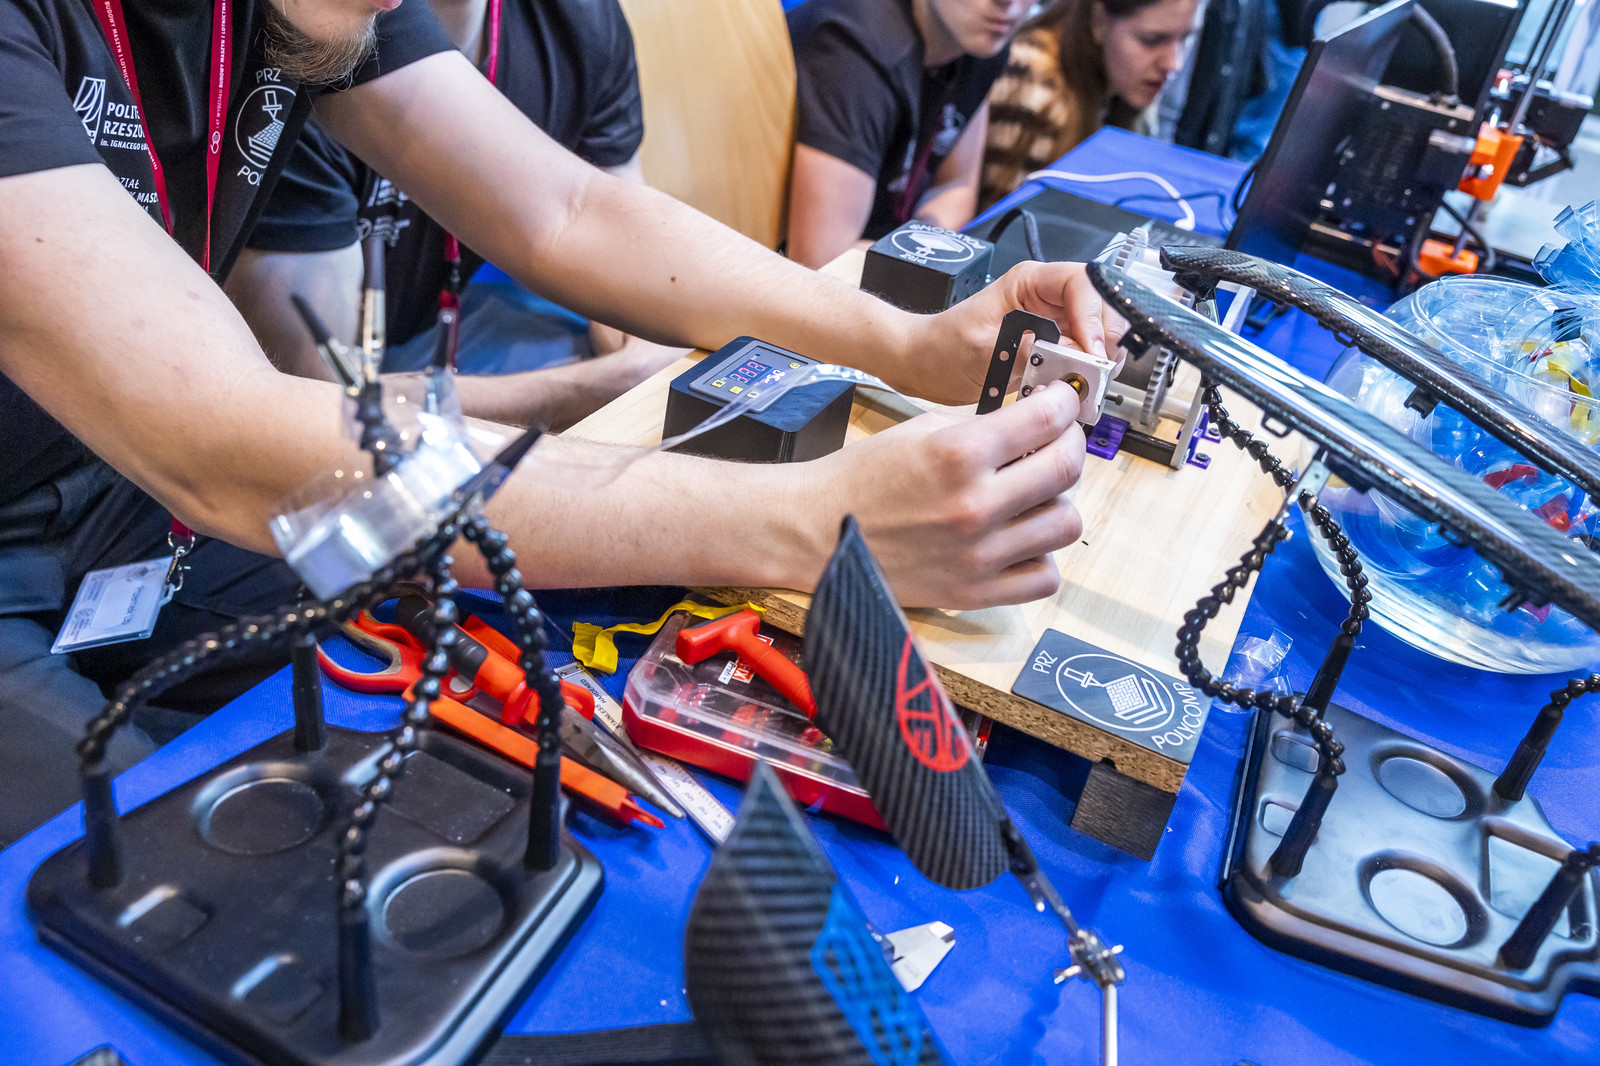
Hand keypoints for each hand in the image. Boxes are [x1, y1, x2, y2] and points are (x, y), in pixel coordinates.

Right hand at [800, 382, 1085, 608]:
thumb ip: (982, 428)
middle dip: (1070, 444)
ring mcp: (978, 554)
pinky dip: (1041, 556)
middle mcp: (974, 505)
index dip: (1064, 404)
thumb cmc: (860, 480)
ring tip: (1035, 495)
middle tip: (1059, 441)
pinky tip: (1021, 540)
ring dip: (1058, 502)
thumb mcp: (920, 431)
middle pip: (1066, 469)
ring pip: (1066, 524)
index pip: (1047, 419)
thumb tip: (1033, 423)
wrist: (815, 532)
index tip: (1062, 403)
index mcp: (958, 454)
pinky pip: (1043, 578)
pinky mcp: (973, 592)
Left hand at [898, 261, 1126, 406]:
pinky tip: (1076, 386)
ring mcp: (1052, 320)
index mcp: (1028, 281)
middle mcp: (1045, 296)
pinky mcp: (1052, 344)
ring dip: (1099, 356)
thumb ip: (1029, 350)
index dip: (1094, 316)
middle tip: (1095, 371)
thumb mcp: (982, 351)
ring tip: (1086, 381)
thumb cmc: (941, 349)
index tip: (1092, 350)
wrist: (924, 366)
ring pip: (1098, 330)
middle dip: (1104, 338)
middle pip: (1100, 305)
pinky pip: (1084, 353)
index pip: (1082, 283)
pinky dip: (1087, 370)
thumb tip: (1071, 356)